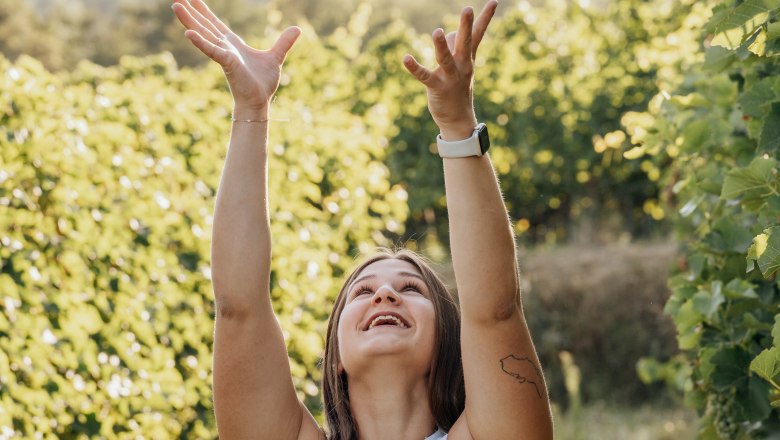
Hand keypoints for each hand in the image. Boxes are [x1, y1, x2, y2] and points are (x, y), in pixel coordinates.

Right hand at [172, 0, 300, 115]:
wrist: (259, 101)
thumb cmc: (263, 82)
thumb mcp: (276, 57)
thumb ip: (284, 42)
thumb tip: (297, 29)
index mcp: (233, 44)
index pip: (215, 24)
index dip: (205, 11)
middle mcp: (225, 47)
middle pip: (205, 25)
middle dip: (191, 12)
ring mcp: (224, 54)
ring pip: (204, 34)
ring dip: (190, 21)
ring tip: (176, 7)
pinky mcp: (227, 63)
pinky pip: (212, 50)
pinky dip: (201, 42)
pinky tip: (189, 33)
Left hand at [403, 1, 496, 140]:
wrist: (458, 119)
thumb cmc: (458, 88)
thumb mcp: (460, 66)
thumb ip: (456, 47)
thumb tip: (450, 33)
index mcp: (468, 58)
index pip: (478, 34)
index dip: (485, 18)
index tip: (494, 1)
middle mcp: (462, 65)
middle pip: (465, 42)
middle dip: (466, 26)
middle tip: (467, 9)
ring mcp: (450, 77)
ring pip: (445, 58)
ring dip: (441, 46)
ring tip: (437, 32)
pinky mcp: (437, 87)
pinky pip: (425, 76)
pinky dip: (415, 67)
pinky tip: (406, 58)